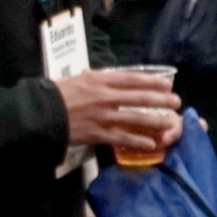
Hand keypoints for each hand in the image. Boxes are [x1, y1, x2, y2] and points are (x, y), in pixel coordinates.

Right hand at [57, 70, 181, 149]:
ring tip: (170, 122)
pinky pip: (122, 137)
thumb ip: (91, 77)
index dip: (152, 81)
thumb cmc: (55, 94)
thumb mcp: (75, 79)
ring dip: (155, 120)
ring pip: (136, 118)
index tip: (166, 83)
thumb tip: (96, 73)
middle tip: (176, 102)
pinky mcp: (98, 133)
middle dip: (161, 100)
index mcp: (99, 80)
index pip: (132, 79)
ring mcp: (103, 116)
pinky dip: (137, 141)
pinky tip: (150, 143)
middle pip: (140, 97)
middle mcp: (105, 96)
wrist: (40, 113)